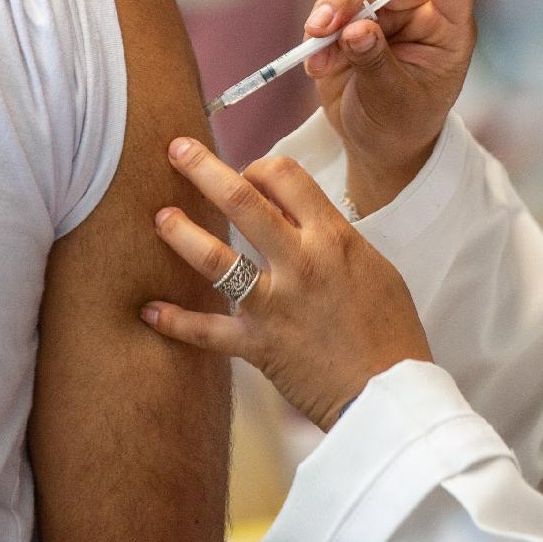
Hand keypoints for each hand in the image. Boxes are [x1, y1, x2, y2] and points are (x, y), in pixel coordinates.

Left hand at [141, 137, 432, 432]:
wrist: (392, 392)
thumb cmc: (390, 328)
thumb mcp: (372, 265)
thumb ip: (330, 236)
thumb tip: (292, 214)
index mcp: (333, 237)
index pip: (285, 177)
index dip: (258, 166)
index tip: (246, 171)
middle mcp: (300, 262)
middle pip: (242, 201)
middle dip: (203, 169)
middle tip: (177, 149)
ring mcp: (276, 304)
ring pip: (216, 260)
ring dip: (182, 234)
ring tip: (161, 218)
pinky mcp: (259, 345)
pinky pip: (207, 332)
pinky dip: (176, 322)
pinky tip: (150, 310)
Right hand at [302, 0, 474, 214]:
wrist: (377, 144)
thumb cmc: (402, 124)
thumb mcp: (394, 101)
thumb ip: (376, 64)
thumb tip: (357, 28)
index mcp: (448, 29)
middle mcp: (417, 14)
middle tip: (322, 25)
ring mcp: (382, 16)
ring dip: (327, 14)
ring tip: (315, 51)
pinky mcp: (349, 24)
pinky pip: (328, 12)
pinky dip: (315, 36)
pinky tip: (314, 66)